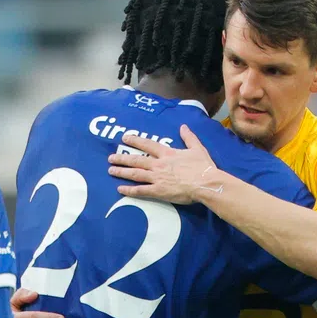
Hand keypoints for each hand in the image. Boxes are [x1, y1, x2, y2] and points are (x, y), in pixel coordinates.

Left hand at [107, 125, 221, 204]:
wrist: (206, 183)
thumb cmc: (203, 167)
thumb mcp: (197, 148)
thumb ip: (189, 137)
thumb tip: (183, 126)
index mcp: (167, 154)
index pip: (147, 145)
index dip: (135, 141)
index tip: (125, 138)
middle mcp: (159, 164)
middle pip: (136, 160)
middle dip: (122, 158)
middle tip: (110, 158)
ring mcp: (157, 178)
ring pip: (135, 174)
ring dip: (122, 172)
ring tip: (111, 171)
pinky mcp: (159, 191)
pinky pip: (141, 190)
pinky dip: (129, 190)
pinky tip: (120, 189)